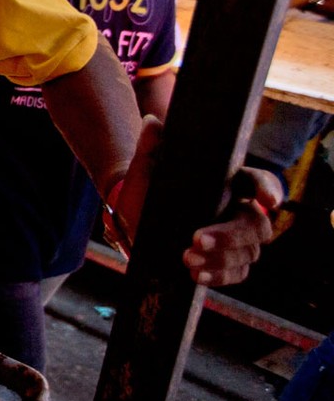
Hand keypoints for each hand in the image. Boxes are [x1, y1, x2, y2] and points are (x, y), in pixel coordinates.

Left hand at [117, 115, 281, 286]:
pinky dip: (219, 277)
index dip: (269, 189)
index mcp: (228, 183)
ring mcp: (234, 239)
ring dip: (220, 259)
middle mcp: (238, 210)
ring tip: (186, 258)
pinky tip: (196, 275)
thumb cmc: (148, 188)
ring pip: (248, 252)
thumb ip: (152, 145)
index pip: (259, 182)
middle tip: (196, 239)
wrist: (131, 219)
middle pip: (256, 225)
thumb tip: (152, 123)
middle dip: (230, 235)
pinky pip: (236, 274)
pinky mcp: (225, 262)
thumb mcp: (146, 167)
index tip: (268, 201)